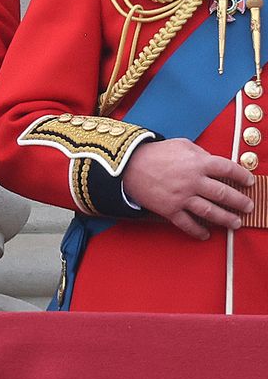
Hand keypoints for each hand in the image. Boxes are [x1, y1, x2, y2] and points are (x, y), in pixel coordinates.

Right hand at [123, 138, 253, 238]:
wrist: (129, 166)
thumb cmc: (155, 153)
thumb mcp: (181, 144)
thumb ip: (201, 153)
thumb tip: (214, 162)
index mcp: (198, 163)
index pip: (227, 169)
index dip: (241, 175)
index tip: (249, 181)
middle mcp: (193, 181)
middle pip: (223, 194)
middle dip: (240, 202)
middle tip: (249, 206)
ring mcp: (182, 197)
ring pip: (210, 212)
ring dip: (226, 219)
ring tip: (236, 223)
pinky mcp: (170, 210)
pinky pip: (187, 224)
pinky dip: (198, 231)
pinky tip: (206, 234)